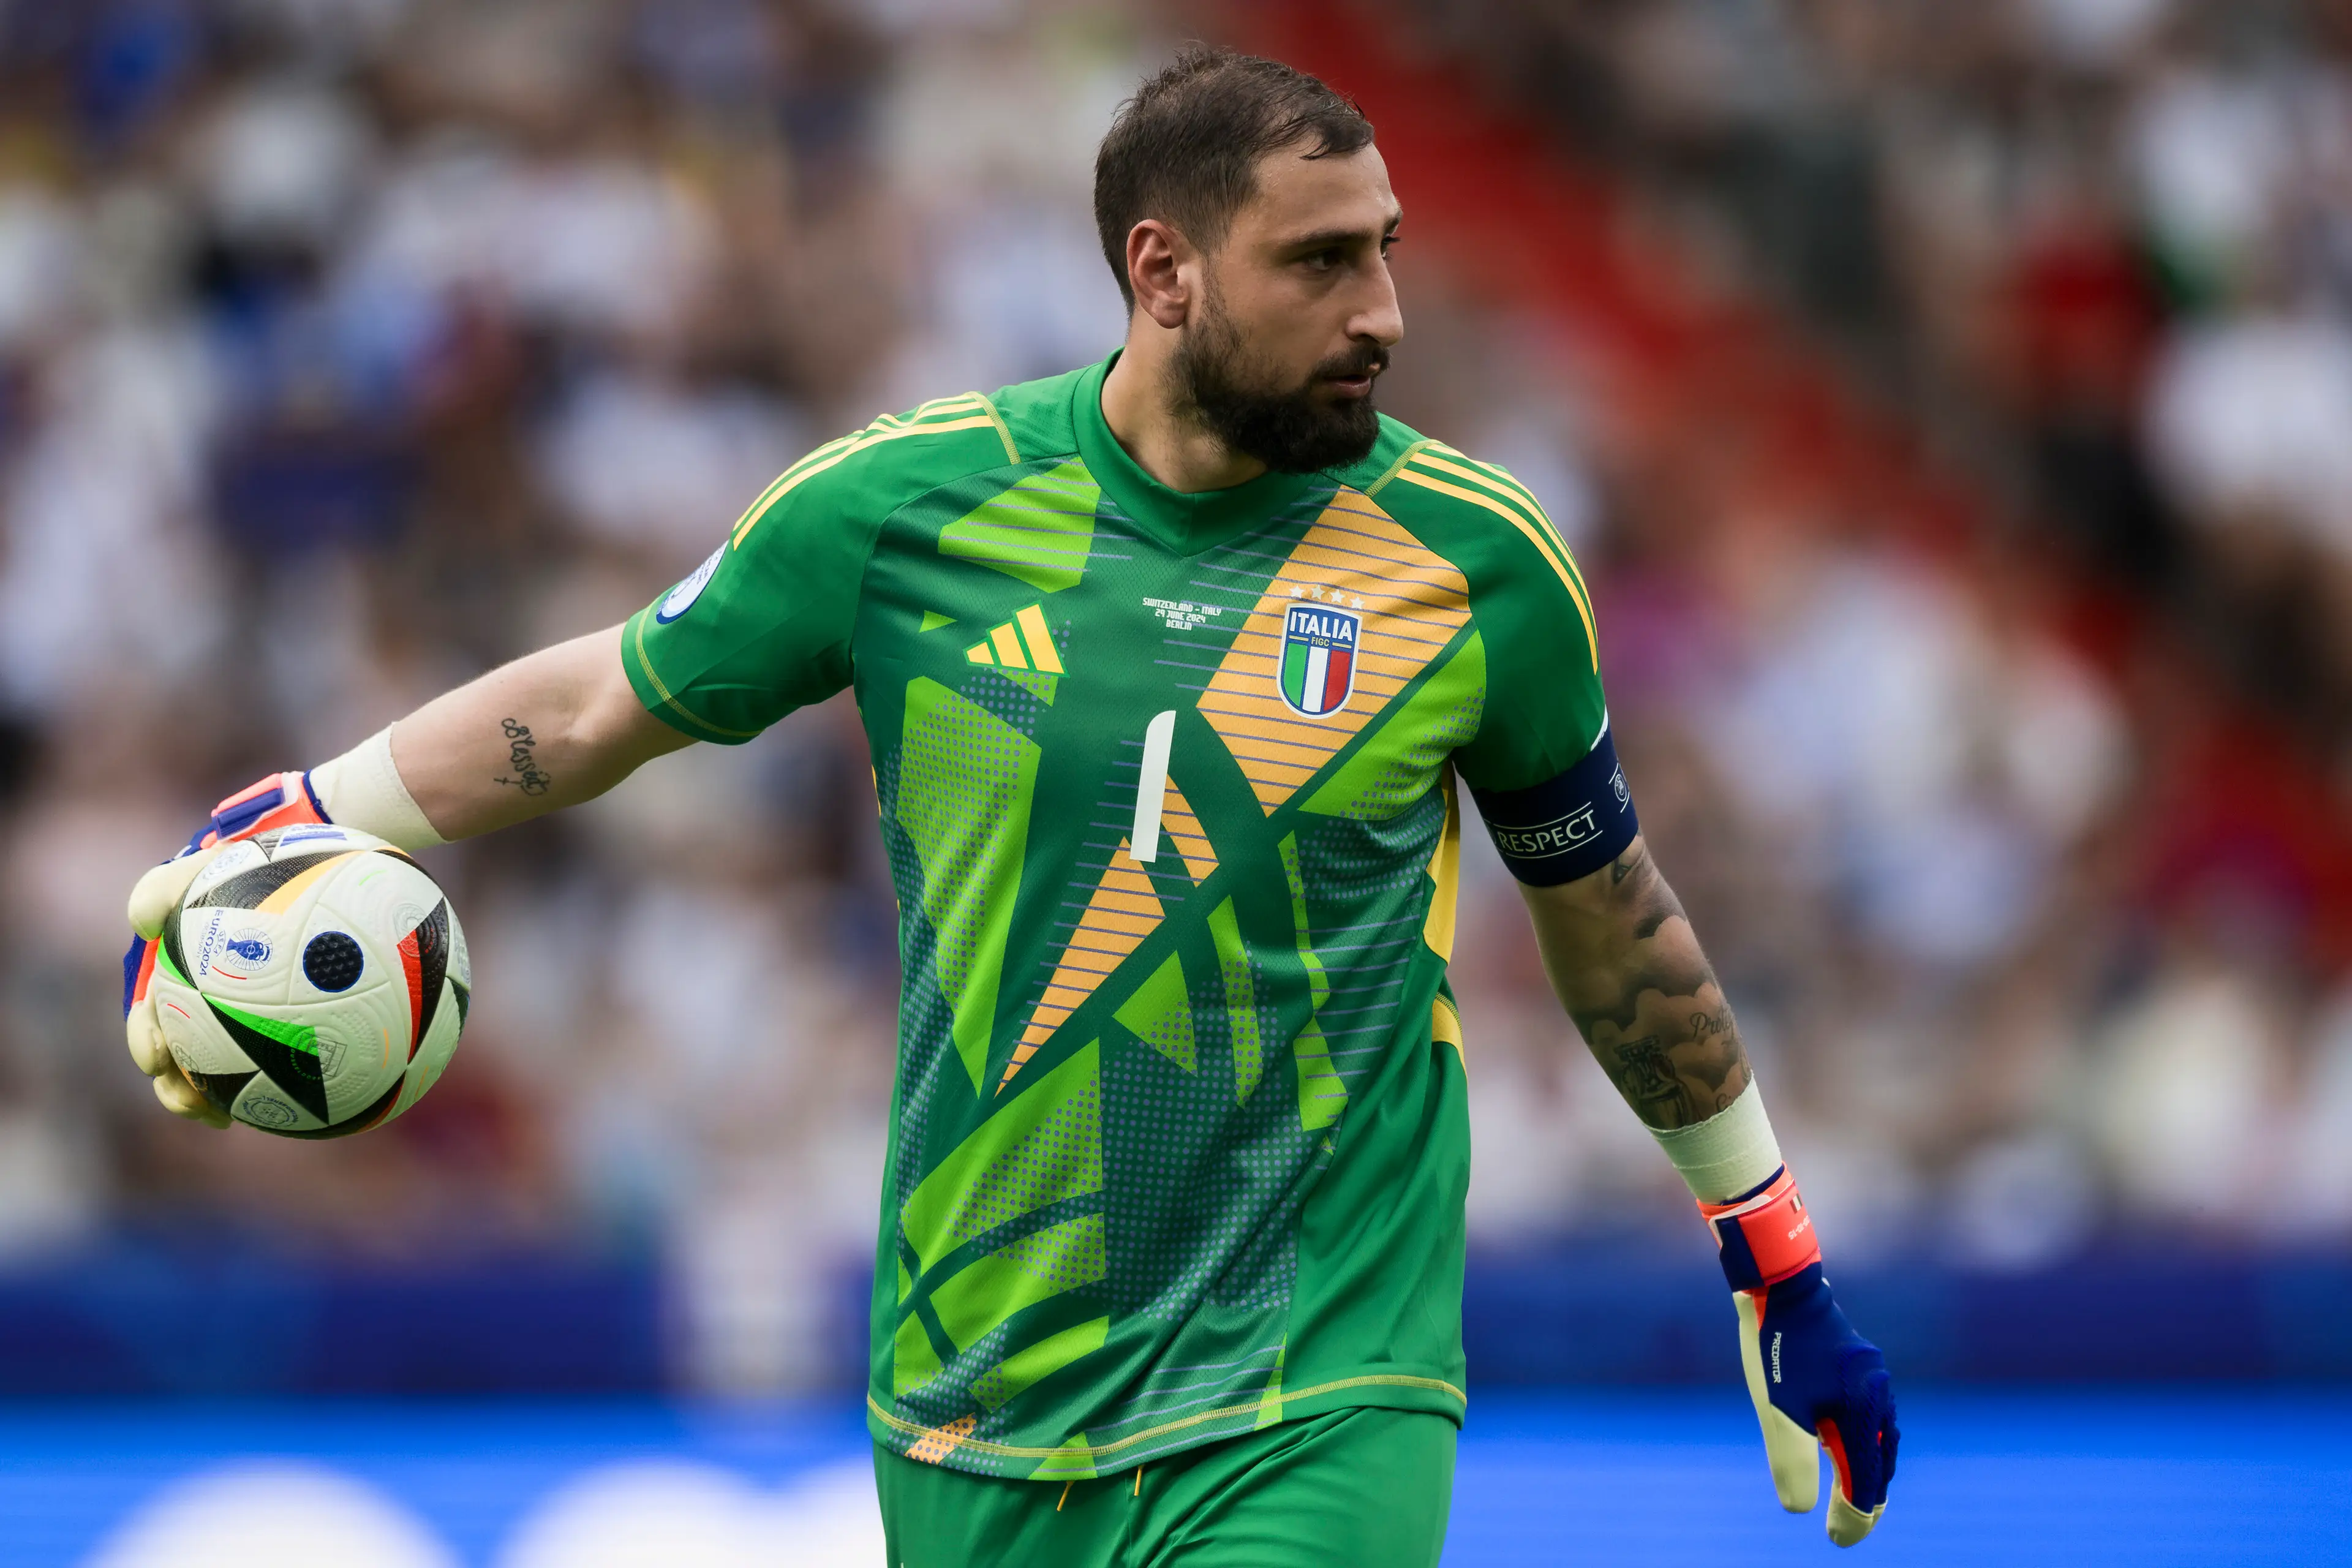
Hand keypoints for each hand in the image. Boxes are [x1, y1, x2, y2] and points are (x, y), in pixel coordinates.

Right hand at [122, 772, 328, 1126]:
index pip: (150, 1015)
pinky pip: (293, 1051)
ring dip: (220, 1095)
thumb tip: (140, 921)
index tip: (157, 1057)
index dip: (147, 1042)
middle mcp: (209, 994)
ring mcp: (250, 1007)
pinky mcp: (296, 1016)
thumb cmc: (264, 860)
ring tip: (230, 1117)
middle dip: (176, 1085)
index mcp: (181, 970)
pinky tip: (308, 1098)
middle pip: (182, 1053)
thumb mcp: (213, 863)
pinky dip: (289, 1077)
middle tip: (191, 1102)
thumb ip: (168, 885)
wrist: (323, 850)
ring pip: (228, 1064)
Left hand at [1701, 1169, 1898, 1545]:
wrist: (1779, 1283)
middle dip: (1867, 1497)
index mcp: (1865, 1411)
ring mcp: (1871, 1376)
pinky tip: (1845, 1440)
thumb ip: (1791, 1460)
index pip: (1865, 1481)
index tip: (1840, 1540)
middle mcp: (1877, 1394)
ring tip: (1856, 1491)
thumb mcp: (1779, 1408)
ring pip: (1878, 1436)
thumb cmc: (1777, 1346)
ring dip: (1867, 1467)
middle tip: (1852, 1526)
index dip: (1854, 1516)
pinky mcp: (1858, 1363)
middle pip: (1880, 1461)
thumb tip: (1799, 1509)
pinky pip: (1868, 1412)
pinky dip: (1861, 1438)